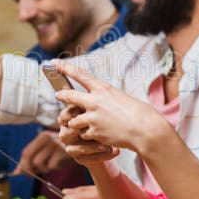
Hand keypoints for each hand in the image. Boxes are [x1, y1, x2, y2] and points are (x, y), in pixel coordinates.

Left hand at [14, 130, 72, 174]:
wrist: (84, 145)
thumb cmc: (63, 150)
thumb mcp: (47, 151)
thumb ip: (32, 160)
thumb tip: (15, 173)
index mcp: (42, 136)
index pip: (26, 152)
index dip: (22, 164)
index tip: (19, 173)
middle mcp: (48, 138)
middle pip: (31, 159)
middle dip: (31, 169)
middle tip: (36, 173)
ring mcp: (56, 144)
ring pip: (40, 164)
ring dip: (45, 169)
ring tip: (53, 164)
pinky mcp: (64, 152)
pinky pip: (52, 166)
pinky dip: (56, 167)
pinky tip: (62, 162)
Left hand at [53, 59, 174, 154]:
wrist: (145, 130)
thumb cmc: (137, 113)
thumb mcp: (120, 97)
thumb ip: (104, 97)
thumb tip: (94, 100)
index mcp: (103, 88)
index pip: (80, 75)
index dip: (65, 67)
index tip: (54, 62)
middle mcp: (95, 100)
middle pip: (69, 96)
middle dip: (62, 95)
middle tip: (57, 95)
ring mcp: (93, 117)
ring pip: (73, 120)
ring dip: (77, 123)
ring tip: (88, 125)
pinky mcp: (93, 131)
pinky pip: (84, 134)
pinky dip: (89, 136)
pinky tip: (100, 135)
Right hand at [58, 104, 118, 166]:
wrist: (113, 140)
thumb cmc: (106, 120)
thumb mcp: (102, 106)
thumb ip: (94, 98)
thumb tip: (95, 83)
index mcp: (72, 118)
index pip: (65, 116)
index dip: (69, 115)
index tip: (81, 112)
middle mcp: (70, 132)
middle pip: (65, 133)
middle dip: (76, 131)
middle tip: (86, 130)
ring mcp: (74, 146)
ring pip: (76, 148)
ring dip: (92, 146)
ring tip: (107, 145)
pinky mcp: (82, 158)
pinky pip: (88, 159)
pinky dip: (101, 156)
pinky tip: (114, 151)